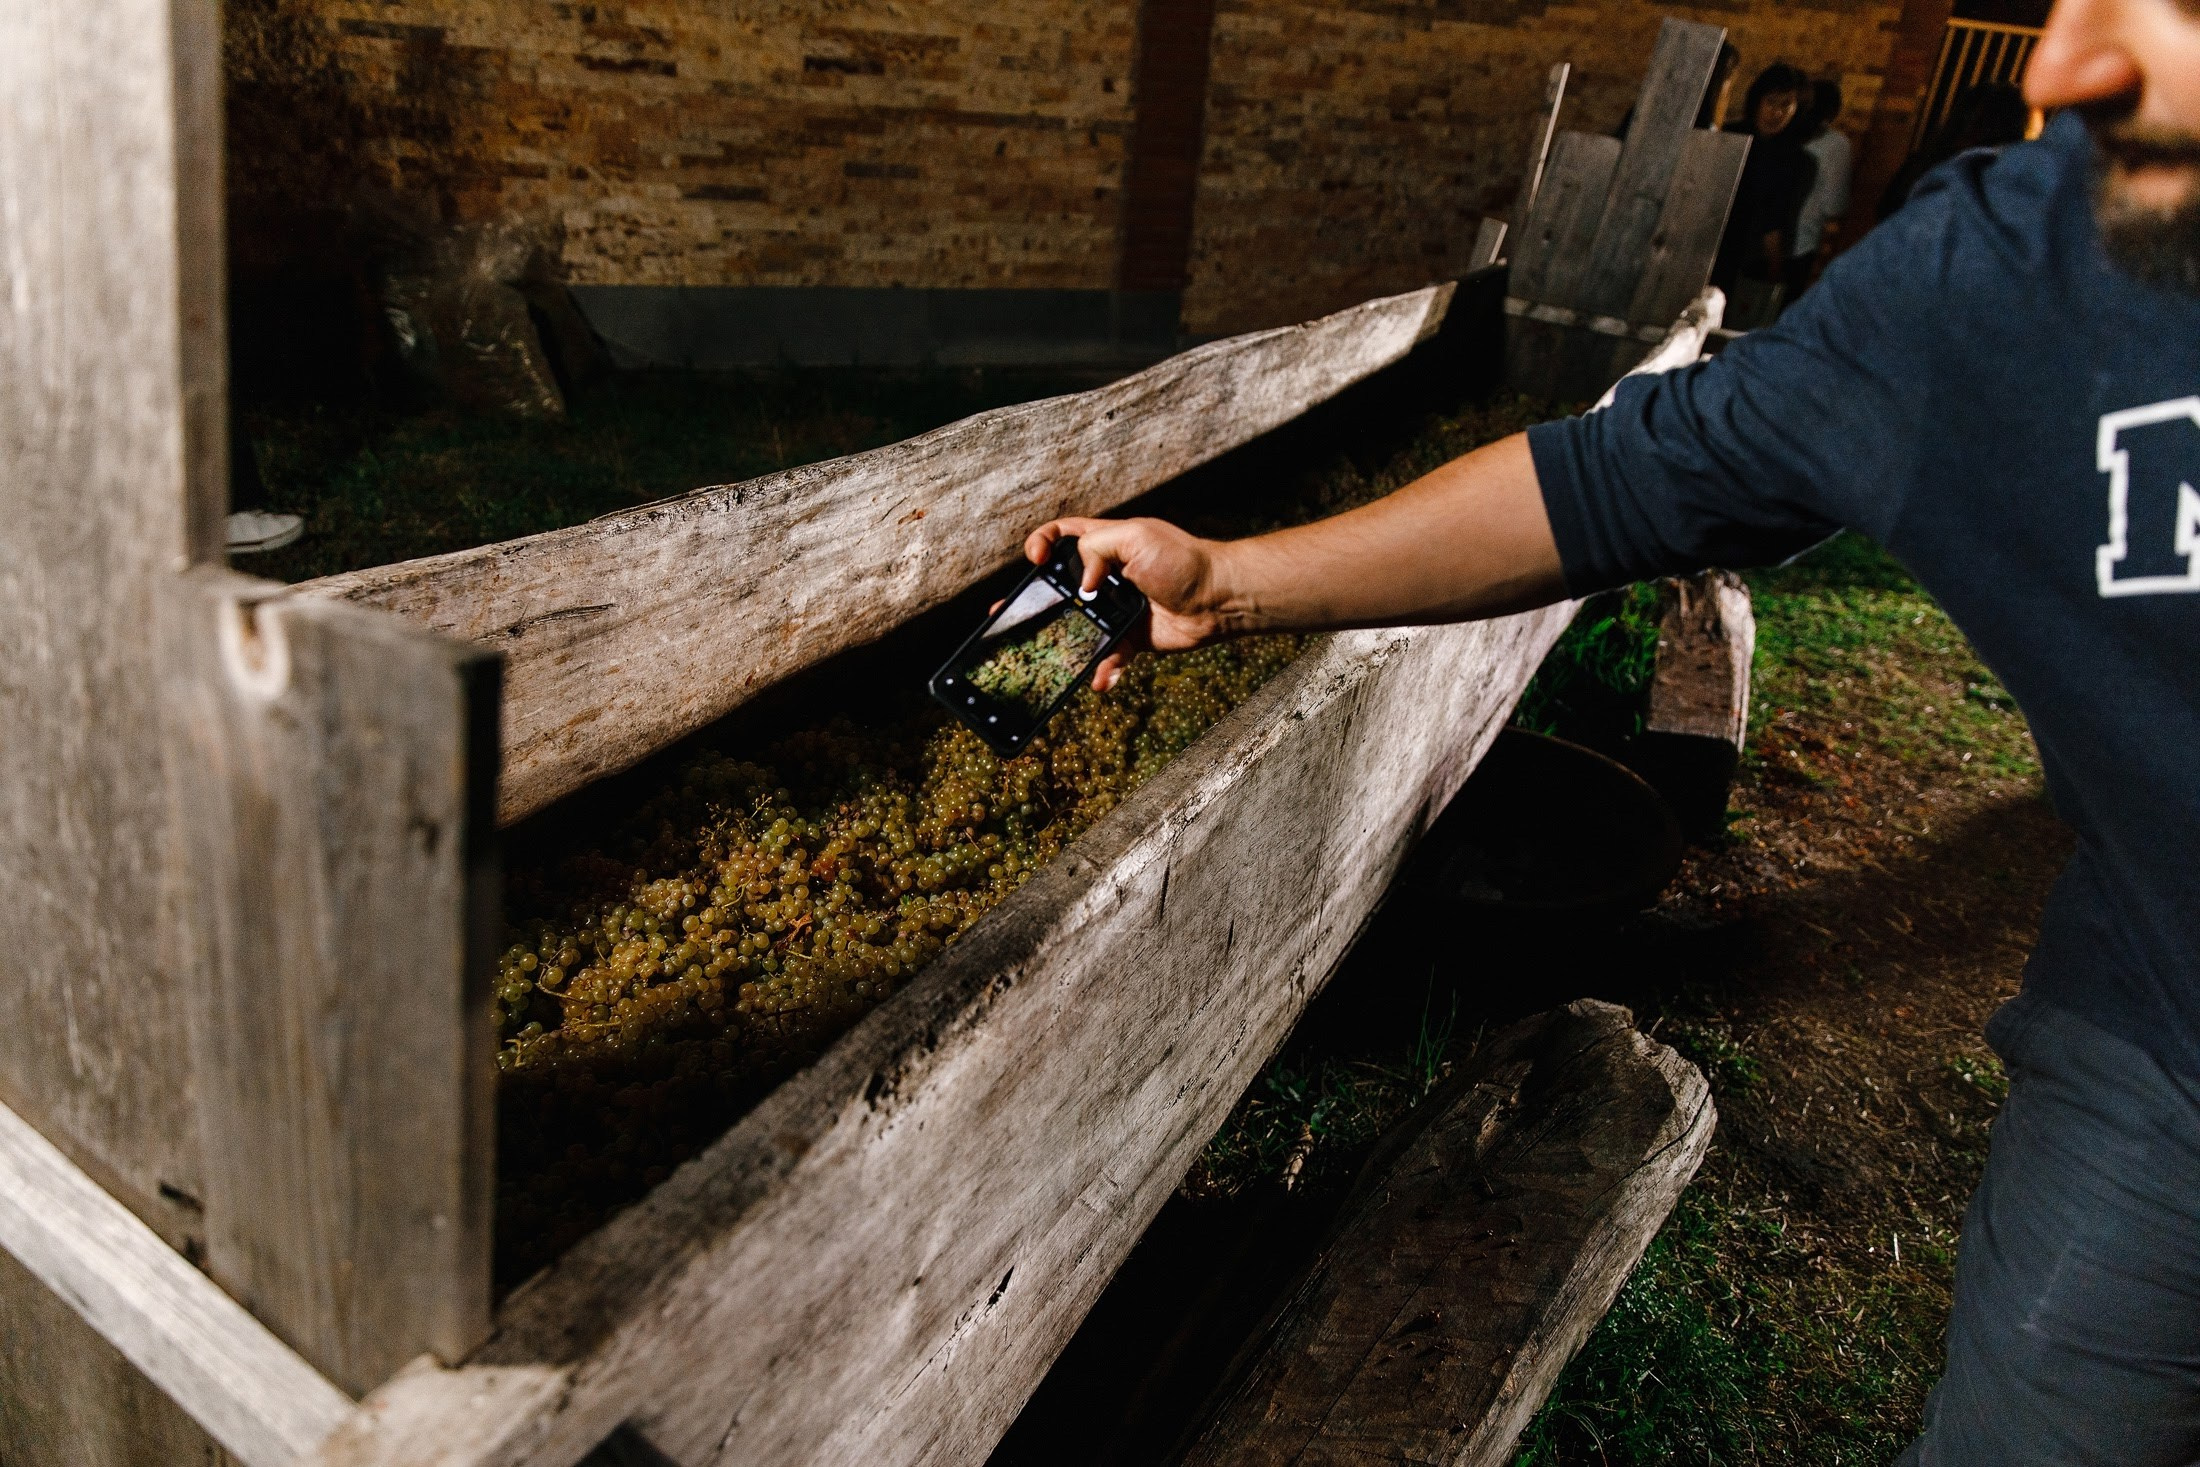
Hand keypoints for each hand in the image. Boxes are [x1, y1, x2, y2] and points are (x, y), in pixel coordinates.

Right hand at [1024, 516, 1230, 690]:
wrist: (1219, 599)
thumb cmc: (1183, 561)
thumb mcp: (1136, 537)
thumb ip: (1097, 548)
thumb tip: (1080, 585)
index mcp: (1105, 543)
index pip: (1061, 536)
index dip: (1041, 543)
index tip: (1035, 560)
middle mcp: (1106, 576)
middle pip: (1059, 586)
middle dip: (1033, 601)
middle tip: (1008, 614)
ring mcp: (1116, 608)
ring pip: (1078, 628)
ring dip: (1061, 643)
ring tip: (1044, 656)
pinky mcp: (1131, 638)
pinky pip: (1108, 657)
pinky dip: (1103, 670)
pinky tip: (1101, 679)